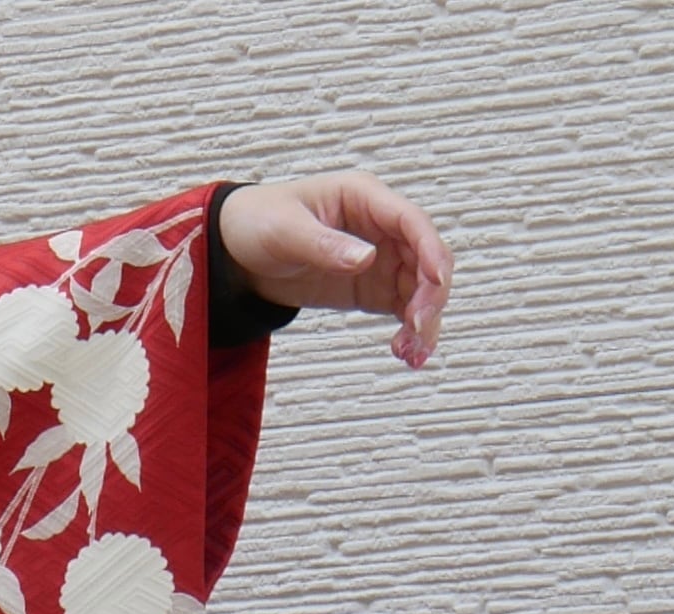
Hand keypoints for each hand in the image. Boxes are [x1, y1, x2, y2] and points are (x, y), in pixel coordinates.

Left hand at [219, 172, 454, 367]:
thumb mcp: (285, 230)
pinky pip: (402, 306)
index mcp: (365, 199)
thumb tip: (366, 259)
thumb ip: (325, 245)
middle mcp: (381, 227)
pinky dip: (408, 329)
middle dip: (430, 293)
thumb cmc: (260, 221)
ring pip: (420, 286)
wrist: (237, 252)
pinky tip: (406, 353)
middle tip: (416, 330)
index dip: (431, 250)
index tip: (436, 282)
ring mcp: (380, 258)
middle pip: (425, 257)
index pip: (411, 222)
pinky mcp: (371, 288)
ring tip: (412, 354)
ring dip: (423, 319)